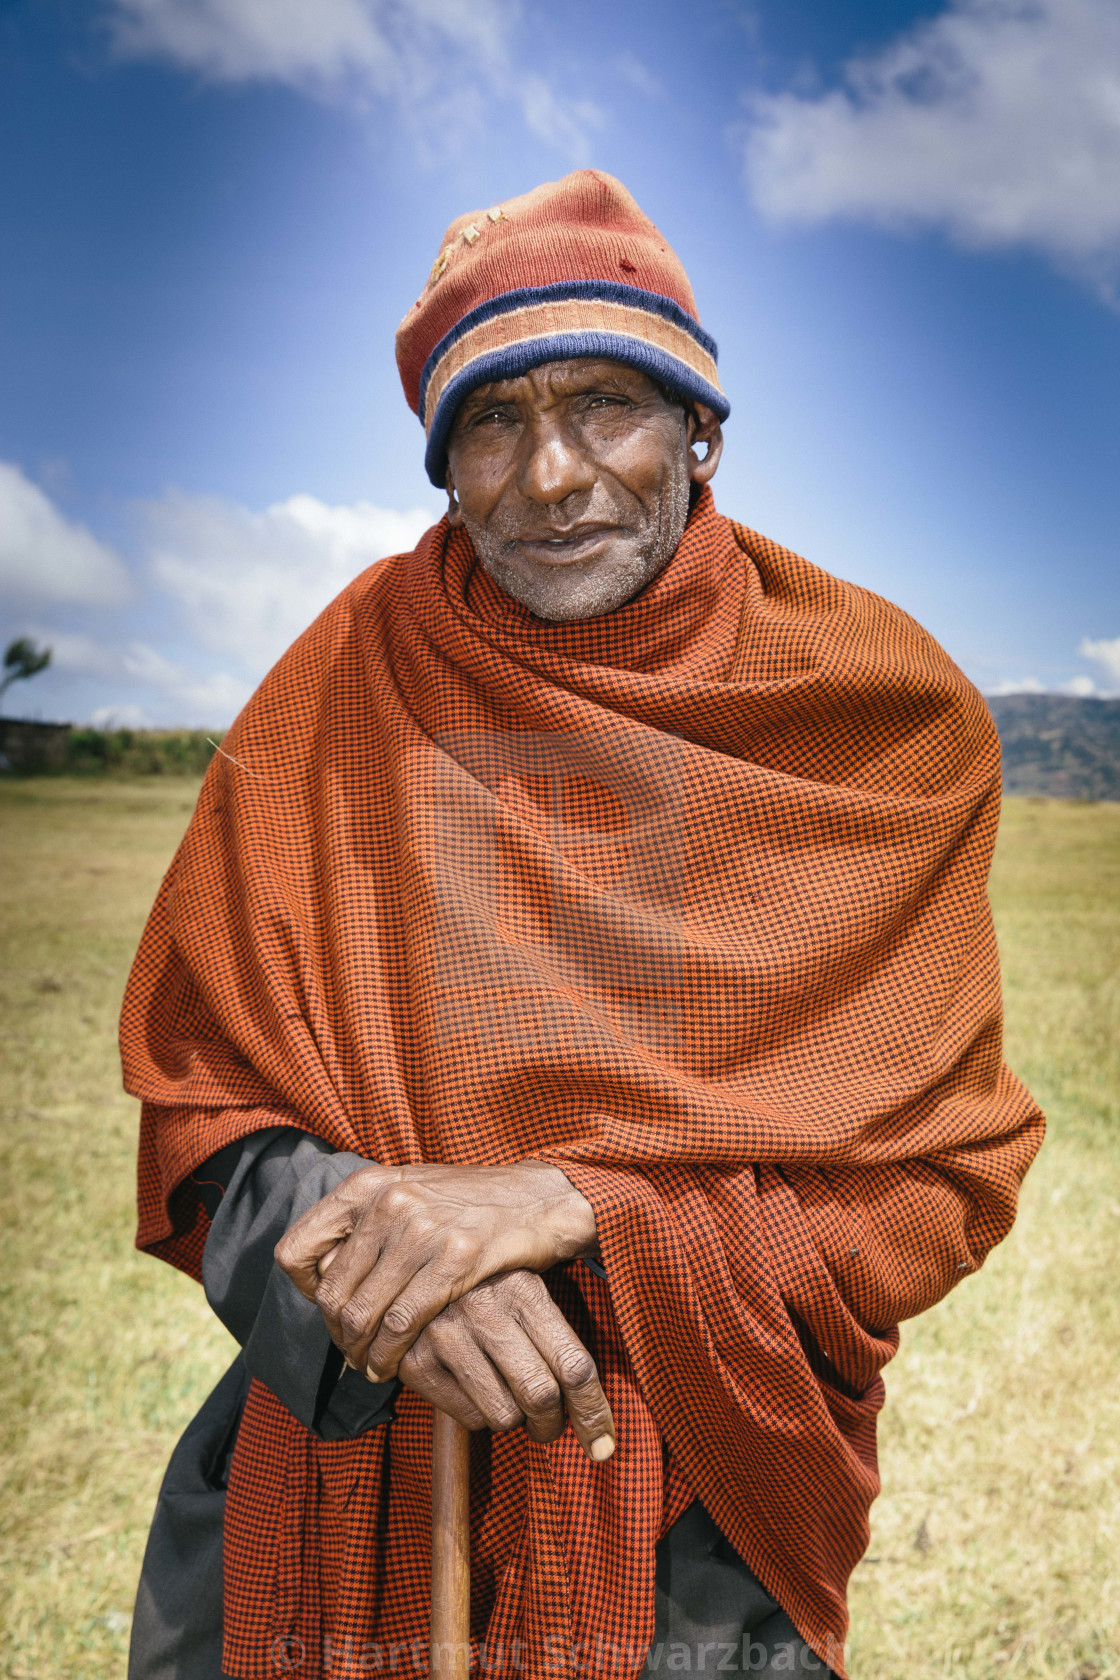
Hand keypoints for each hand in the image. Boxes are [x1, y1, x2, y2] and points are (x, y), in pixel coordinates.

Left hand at [274, 1160, 596, 1379]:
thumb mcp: (406, 1194)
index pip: (296, 1250)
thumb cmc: (468, 1204)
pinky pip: (402, 1323)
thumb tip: (316, 1272)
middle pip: (331, 1293)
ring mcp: (422, 1228)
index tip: (328, 1309)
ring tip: (369, 1366)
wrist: (538, 1199)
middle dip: (337, 1334)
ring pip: (363, 1314)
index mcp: (367, 1185)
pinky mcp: (456, 1258)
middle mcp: (388, 1202)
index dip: (303, 1290)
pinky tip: (392, 1367)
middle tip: (350, 1354)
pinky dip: (389, 1355)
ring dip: (360, 1353)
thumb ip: (364, 1224)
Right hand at [396, 1270, 615, 1461]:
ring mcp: (446, 1334)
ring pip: (504, 1415)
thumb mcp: (523, 1285)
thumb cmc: (485, 1289)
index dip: (594, 1413)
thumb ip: (560, 1328)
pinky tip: (472, 1388)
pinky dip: (478, 1415)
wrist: (404, 1273)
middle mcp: (485, 1308)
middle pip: (541, 1395)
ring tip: (507, 1397)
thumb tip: (598, 1393)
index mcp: (523, 1287)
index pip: (574, 1364)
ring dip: (514, 1420)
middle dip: (552, 1425)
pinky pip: (468, 1418)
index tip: (603, 1445)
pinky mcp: (416, 1362)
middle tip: (548, 1425)